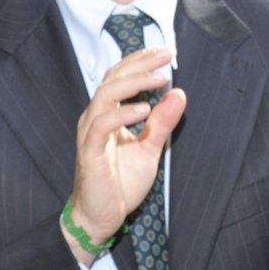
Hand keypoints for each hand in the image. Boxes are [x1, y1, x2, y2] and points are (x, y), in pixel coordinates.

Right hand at [66, 47, 186, 264]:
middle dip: (140, 64)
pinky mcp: (89, 151)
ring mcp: (90, 133)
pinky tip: (144, 109)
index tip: (164, 52)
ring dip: (134, 83)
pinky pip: (102, 125)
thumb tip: (179, 93)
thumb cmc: (120, 184)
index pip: (120, 77)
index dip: (140, 61)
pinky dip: (123, 114)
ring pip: (106, 95)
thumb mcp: (149, 149)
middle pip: (113, 78)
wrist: (101, 217)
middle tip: (165, 56)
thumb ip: (163, 123)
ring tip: (159, 79)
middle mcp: (95, 118)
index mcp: (107, 114)